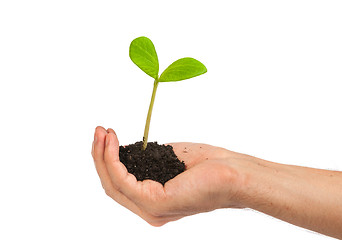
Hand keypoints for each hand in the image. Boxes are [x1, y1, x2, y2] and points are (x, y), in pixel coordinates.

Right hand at [91, 126, 246, 225]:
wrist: (234, 173)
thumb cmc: (207, 165)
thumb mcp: (167, 160)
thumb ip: (144, 161)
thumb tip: (124, 150)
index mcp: (152, 201)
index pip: (120, 184)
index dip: (107, 159)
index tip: (107, 135)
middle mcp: (149, 211)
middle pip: (111, 185)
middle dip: (100, 156)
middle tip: (98, 130)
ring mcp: (151, 210)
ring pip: (112, 184)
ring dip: (102, 155)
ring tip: (102, 132)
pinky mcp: (155, 203)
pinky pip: (124, 180)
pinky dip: (113, 158)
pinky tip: (113, 140)